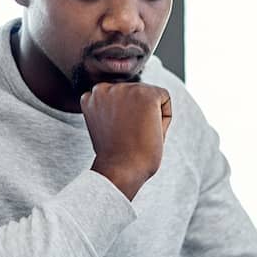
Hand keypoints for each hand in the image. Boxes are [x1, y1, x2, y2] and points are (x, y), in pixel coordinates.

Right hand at [80, 83, 171, 199]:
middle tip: (128, 137)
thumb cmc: (115, 156)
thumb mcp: (104, 125)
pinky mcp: (145, 93)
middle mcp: (104, 88)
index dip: (126, 120)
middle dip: (138, 116)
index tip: (119, 135)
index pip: (120, 99)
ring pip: (150, 97)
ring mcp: (124, 89)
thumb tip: (129, 99)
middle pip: (136, 96)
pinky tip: (148, 130)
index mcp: (92, 97)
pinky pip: (165, 98)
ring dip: (150, 116)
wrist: (121, 169)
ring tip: (136, 134)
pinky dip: (164, 117)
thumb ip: (111, 108)